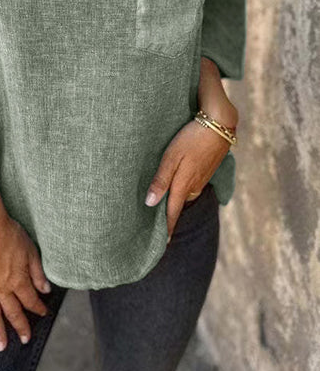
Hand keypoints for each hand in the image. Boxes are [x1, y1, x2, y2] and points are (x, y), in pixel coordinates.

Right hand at [0, 214, 50, 350]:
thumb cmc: (11, 234)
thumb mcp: (31, 250)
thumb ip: (38, 272)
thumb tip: (46, 290)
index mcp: (18, 280)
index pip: (30, 300)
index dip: (38, 308)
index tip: (43, 313)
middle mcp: (2, 288)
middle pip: (13, 312)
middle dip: (21, 327)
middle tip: (26, 340)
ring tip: (2, 347)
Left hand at [144, 117, 232, 240]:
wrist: (220, 124)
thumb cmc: (192, 139)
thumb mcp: (171, 157)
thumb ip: (161, 180)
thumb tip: (149, 203)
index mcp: (183, 185)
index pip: (172, 213)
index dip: (166, 229)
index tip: (161, 245)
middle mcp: (194, 186)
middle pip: (178, 206)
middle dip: (168, 216)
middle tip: (156, 228)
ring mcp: (201, 179)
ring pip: (184, 194)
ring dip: (175, 201)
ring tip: (162, 207)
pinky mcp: (206, 171)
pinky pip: (191, 185)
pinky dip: (182, 189)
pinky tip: (177, 184)